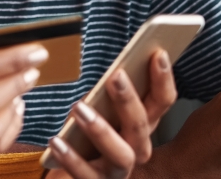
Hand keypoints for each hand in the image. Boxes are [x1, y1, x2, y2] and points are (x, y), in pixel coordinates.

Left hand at [44, 49, 176, 178]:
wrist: (67, 174)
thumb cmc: (84, 136)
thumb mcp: (98, 110)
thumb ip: (107, 94)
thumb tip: (114, 70)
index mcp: (140, 126)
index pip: (162, 102)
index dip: (164, 79)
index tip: (158, 53)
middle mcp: (136, 149)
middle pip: (141, 126)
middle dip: (130, 100)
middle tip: (116, 76)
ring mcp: (117, 171)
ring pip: (121, 154)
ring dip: (101, 129)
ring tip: (78, 108)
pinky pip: (85, 174)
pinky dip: (71, 157)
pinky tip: (56, 140)